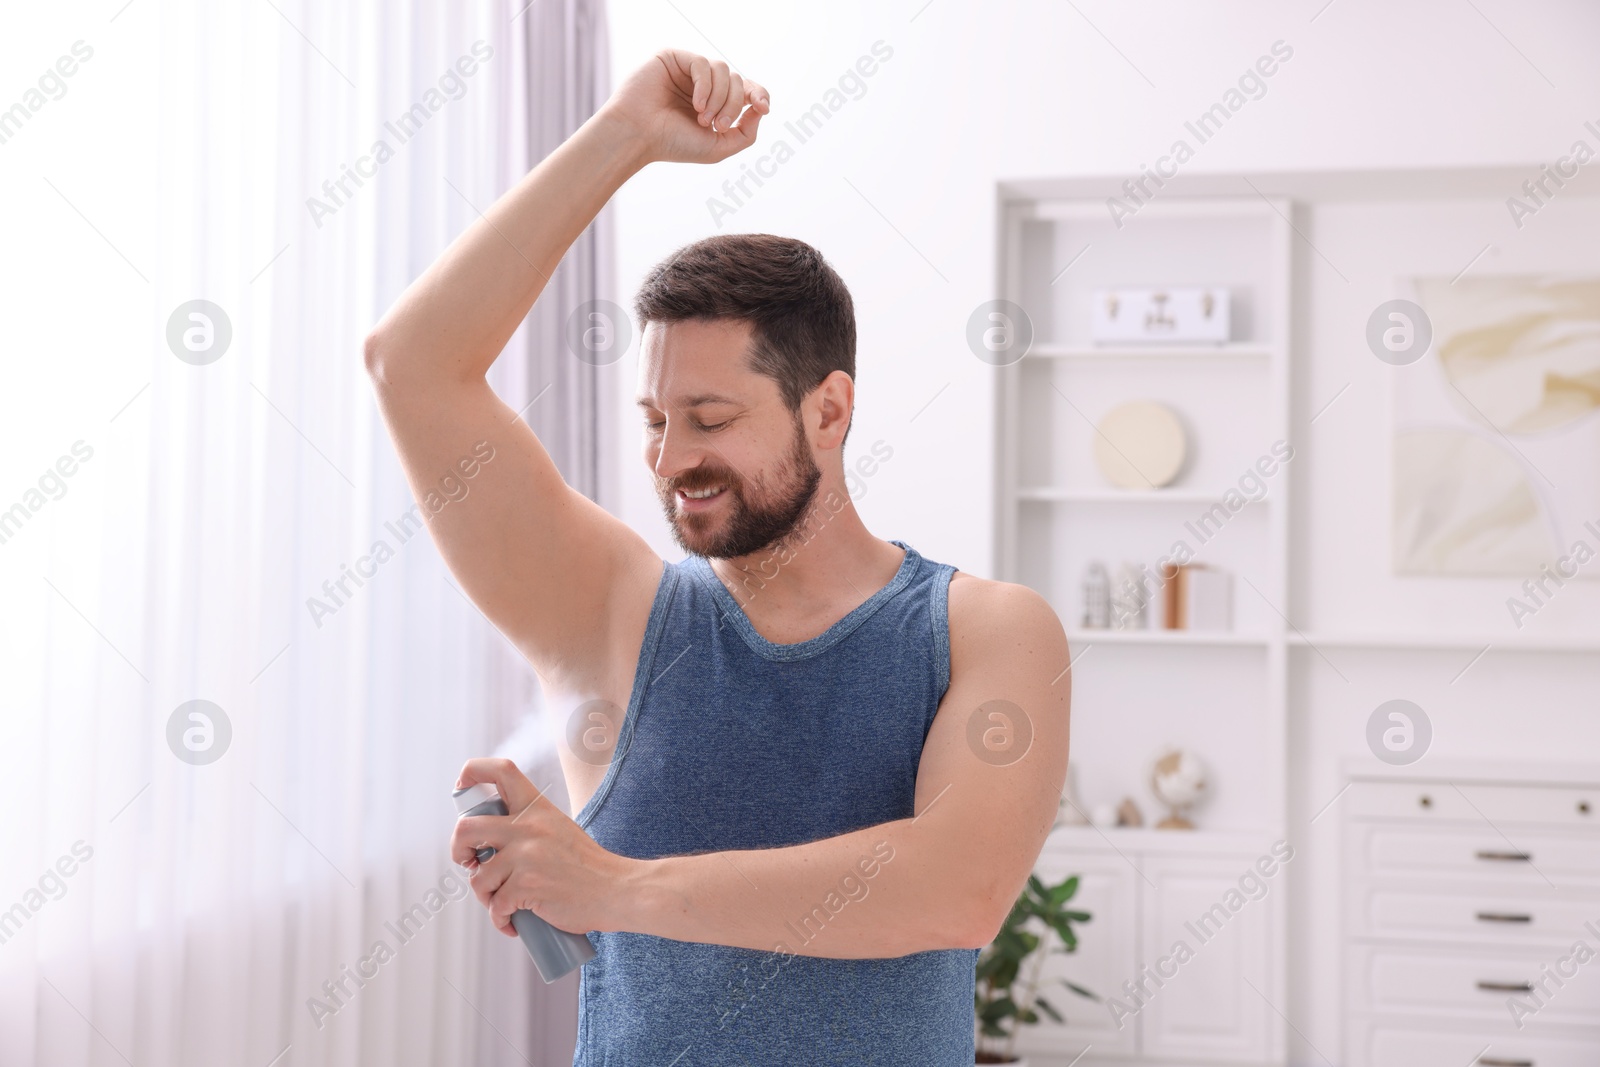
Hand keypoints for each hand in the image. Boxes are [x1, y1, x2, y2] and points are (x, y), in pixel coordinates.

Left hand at [450, 757, 633, 936]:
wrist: (617, 890)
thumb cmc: (586, 867)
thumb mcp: (557, 830)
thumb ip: (526, 829)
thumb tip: (485, 846)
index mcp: (537, 808)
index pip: (500, 771)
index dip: (472, 772)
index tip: (462, 789)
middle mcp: (529, 826)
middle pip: (466, 827)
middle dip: (457, 850)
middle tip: (469, 863)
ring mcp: (527, 855)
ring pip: (478, 877)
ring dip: (485, 896)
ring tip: (505, 903)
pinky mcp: (527, 885)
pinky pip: (495, 905)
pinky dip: (500, 919)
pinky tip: (514, 923)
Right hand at [597, 49, 769, 164]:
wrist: (638, 137)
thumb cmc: (673, 144)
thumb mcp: (718, 147)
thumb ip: (746, 132)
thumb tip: (761, 108)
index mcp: (714, 102)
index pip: (746, 89)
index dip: (759, 95)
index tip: (763, 108)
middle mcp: (703, 84)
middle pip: (738, 81)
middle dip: (732, 105)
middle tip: (715, 125)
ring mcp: (688, 70)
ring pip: (724, 70)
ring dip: (719, 98)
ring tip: (702, 118)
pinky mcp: (674, 57)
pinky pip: (703, 63)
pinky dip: (705, 86)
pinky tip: (696, 104)